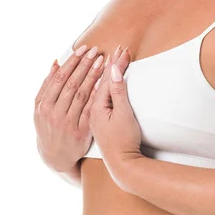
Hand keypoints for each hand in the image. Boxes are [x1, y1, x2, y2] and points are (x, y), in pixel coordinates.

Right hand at [33, 45, 103, 172]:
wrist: (55, 156)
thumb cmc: (48, 127)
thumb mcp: (41, 108)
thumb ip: (47, 86)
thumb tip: (55, 63)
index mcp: (44, 105)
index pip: (60, 78)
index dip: (72, 62)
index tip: (82, 49)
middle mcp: (55, 114)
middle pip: (72, 84)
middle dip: (84, 65)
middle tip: (95, 51)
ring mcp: (68, 123)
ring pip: (82, 95)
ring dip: (93, 76)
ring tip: (102, 62)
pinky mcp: (81, 132)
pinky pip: (90, 109)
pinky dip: (97, 95)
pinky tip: (104, 83)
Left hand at [88, 47, 143, 180]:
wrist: (121, 164)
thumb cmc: (125, 141)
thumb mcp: (124, 115)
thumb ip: (118, 92)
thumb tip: (112, 71)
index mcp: (96, 107)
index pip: (104, 79)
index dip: (113, 64)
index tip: (121, 50)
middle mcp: (91, 110)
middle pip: (96, 82)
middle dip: (104, 64)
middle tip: (115, 50)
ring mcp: (92, 117)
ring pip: (90, 89)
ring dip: (96, 73)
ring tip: (100, 59)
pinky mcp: (96, 122)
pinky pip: (89, 98)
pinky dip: (91, 86)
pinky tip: (90, 81)